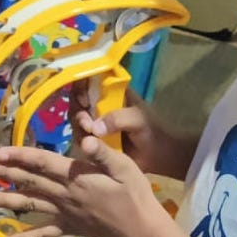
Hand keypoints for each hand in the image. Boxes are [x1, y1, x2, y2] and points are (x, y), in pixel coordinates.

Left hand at [0, 136, 174, 236]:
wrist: (142, 231)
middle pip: (30, 182)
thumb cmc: (136, 195)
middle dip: (4, 174)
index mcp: (77, 177)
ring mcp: (64, 214)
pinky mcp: (68, 228)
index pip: (43, 163)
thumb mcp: (126, 168)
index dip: (21, 156)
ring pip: (30, 205)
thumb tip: (85, 138)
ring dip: (6, 201)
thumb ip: (103, 153)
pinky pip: (42, 234)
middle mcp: (65, 196)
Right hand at [74, 90, 195, 179]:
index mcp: (111, 92)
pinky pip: (80, 137)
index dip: (81, 87)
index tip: (84, 100)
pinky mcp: (94, 140)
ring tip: (90, 134)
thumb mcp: (138, 119)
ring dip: (79, 127)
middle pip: (77, 102)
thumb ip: (118, 119)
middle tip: (87, 124)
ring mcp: (96, 123)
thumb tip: (94, 128)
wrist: (160, 155)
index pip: (89, 81)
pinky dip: (81, 140)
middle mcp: (100, 105)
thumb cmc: (152, 129)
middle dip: (79, 112)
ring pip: (76, 120)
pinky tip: (89, 145)